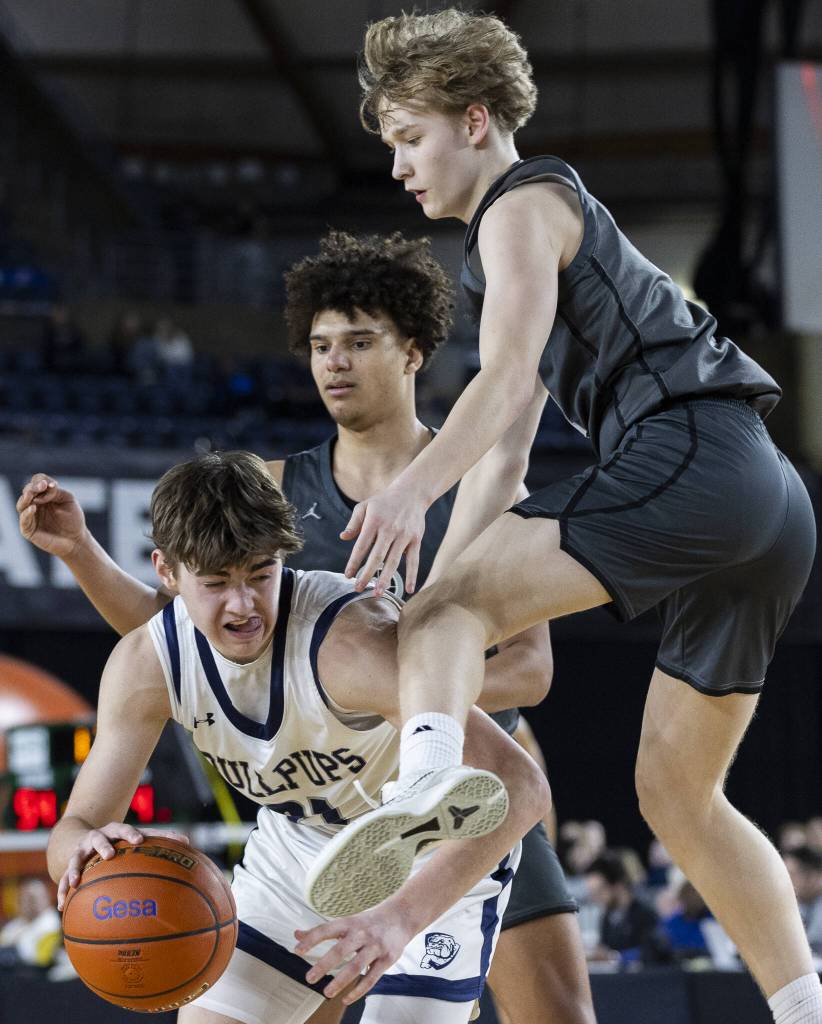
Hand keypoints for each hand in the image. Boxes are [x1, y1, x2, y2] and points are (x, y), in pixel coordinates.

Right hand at [17, 474, 87, 559]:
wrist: (77, 540)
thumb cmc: (73, 519)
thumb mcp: (68, 500)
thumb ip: (57, 491)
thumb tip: (44, 487)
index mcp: (44, 495)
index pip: (36, 482)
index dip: (42, 481)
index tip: (53, 486)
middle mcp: (35, 504)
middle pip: (27, 491)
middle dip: (33, 487)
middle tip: (42, 486)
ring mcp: (30, 517)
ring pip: (21, 504)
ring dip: (26, 498)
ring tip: (32, 495)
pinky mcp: (29, 530)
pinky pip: (24, 520)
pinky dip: (27, 513)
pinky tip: (33, 508)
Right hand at [57, 824, 189, 909]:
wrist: (83, 837)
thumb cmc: (120, 840)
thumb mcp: (136, 837)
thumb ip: (160, 838)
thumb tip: (189, 841)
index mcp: (116, 831)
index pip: (125, 829)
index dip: (132, 834)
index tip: (138, 840)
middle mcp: (97, 838)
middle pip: (99, 838)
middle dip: (104, 845)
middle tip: (109, 854)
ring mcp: (81, 850)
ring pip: (77, 858)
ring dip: (75, 868)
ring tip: (75, 881)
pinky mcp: (71, 864)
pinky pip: (63, 879)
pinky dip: (63, 891)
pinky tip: (62, 907)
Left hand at [294, 903, 413, 1003]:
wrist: (402, 915)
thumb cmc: (370, 920)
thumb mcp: (348, 921)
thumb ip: (323, 930)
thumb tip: (296, 934)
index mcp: (350, 923)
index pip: (327, 929)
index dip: (312, 939)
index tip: (297, 951)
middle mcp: (362, 933)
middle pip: (341, 949)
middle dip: (324, 964)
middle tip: (309, 978)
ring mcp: (375, 946)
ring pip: (356, 966)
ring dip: (341, 981)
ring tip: (327, 993)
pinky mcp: (387, 959)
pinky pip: (372, 978)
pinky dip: (359, 991)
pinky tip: (347, 999)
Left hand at [341, 484, 427, 595]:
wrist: (412, 492)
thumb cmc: (384, 502)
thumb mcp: (365, 506)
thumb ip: (354, 523)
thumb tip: (343, 538)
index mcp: (374, 522)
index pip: (361, 546)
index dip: (354, 562)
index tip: (348, 575)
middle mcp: (389, 529)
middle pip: (377, 556)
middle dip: (367, 574)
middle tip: (358, 589)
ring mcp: (404, 535)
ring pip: (394, 561)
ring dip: (386, 578)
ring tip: (378, 593)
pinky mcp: (416, 540)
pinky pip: (414, 560)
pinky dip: (413, 575)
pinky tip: (410, 590)